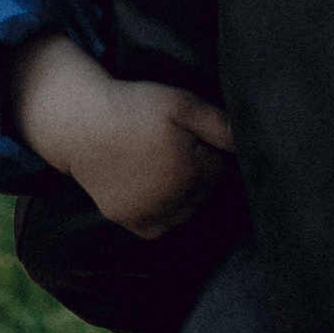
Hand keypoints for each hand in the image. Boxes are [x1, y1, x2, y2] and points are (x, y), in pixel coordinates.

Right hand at [11, 38, 234, 236]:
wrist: (83, 124)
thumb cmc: (135, 107)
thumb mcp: (181, 103)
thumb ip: (219, 124)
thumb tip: (250, 142)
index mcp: (189, 171)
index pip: (220, 171)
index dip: (209, 151)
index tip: (192, 136)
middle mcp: (170, 199)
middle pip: (204, 194)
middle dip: (199, 174)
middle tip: (176, 148)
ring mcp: (147, 212)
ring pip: (185, 214)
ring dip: (186, 197)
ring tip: (166, 168)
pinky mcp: (126, 220)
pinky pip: (159, 229)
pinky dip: (164, 216)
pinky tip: (157, 193)